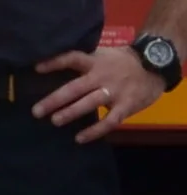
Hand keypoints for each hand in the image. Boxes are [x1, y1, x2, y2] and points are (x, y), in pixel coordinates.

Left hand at [37, 43, 166, 142]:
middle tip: (36, 111)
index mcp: (95, 62)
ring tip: (54, 121)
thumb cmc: (121, 62)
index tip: (36, 68)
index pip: (73, 58)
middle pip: (76, 87)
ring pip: (90, 103)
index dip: (55, 62)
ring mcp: (115, 91)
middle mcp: (103, 76)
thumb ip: (83, 63)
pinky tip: (80, 138)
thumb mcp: (102, 56)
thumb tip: (50, 70)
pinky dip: (95, 131)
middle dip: (55, 99)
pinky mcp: (126, 105)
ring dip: (71, 112)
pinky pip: (109, 121)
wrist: (156, 65)